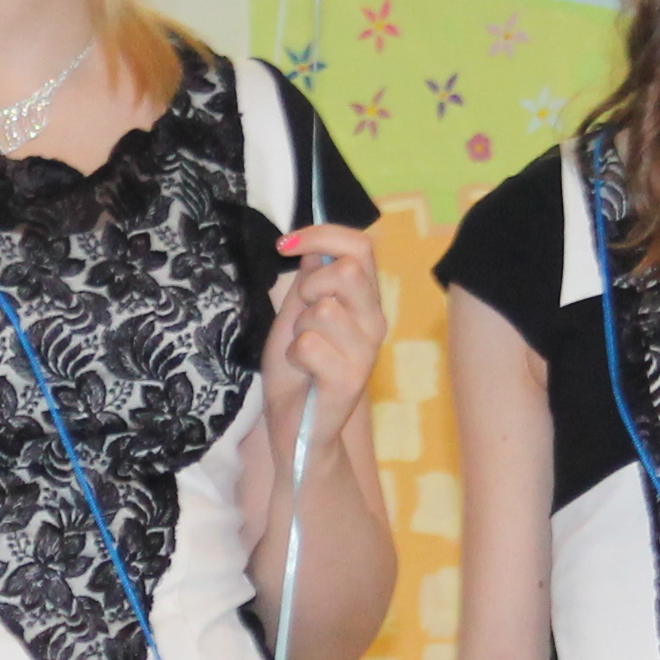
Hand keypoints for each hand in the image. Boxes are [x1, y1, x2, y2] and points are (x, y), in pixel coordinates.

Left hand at [262, 226, 387, 443]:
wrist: (296, 424)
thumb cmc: (297, 369)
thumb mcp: (297, 314)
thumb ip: (310, 280)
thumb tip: (314, 245)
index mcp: (365, 301)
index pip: (361, 247)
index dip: (322, 234)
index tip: (286, 244)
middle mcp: (374, 322)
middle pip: (347, 270)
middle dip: (309, 285)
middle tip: (301, 313)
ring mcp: (366, 352)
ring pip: (322, 310)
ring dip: (298, 328)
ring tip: (302, 350)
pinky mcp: (350, 379)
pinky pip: (308, 344)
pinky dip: (293, 356)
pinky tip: (304, 371)